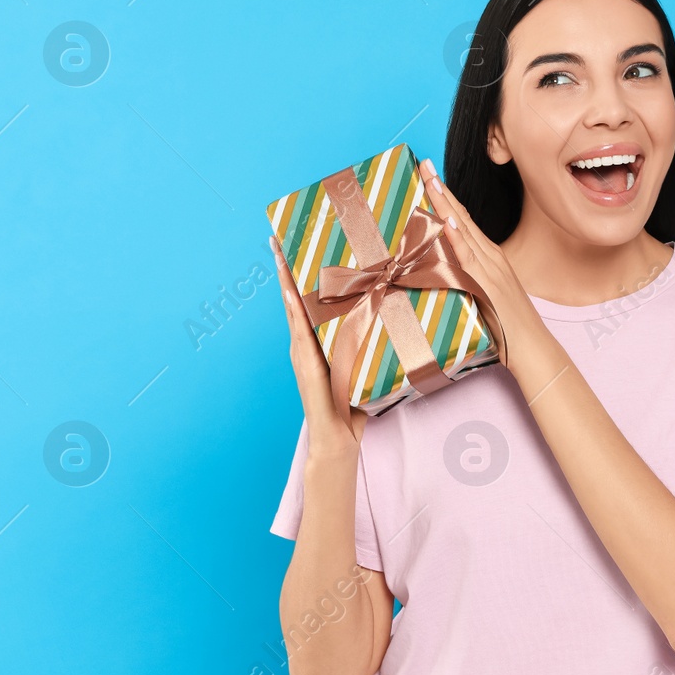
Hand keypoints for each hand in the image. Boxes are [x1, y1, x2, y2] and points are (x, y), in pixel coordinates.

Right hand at [270, 235, 368, 454]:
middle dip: (285, 267)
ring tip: (277, 252)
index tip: (296, 246)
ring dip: (284, 279)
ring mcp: (302, 351)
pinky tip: (288, 289)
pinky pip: (298, 329)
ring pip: (291, 306)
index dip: (301, 273)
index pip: (308, 299)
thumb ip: (370, 341)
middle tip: (278, 237)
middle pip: (293, 296)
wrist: (339, 437)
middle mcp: (305, 341)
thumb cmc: (353, 403)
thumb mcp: (364, 362)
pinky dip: (292, 308)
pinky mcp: (305, 363)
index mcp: (318, 339)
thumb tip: (396, 314)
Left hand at [418, 157, 537, 368]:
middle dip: (441, 189)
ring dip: (445, 204)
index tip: (429, 175)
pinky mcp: (488, 284)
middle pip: (461, 216)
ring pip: (463, 229)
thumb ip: (466, 278)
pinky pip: (468, 258)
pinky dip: (457, 239)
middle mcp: (490, 255)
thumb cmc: (506, 324)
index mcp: (489, 255)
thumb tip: (441, 270)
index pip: (463, 219)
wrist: (532, 346)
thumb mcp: (483, 293)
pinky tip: (447, 222)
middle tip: (424, 164)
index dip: (446, 196)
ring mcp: (490, 268)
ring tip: (430, 180)